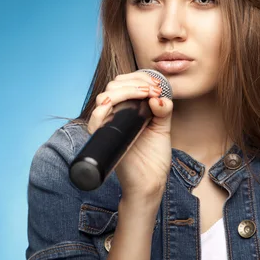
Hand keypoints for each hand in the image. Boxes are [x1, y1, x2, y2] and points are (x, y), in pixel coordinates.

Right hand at [87, 71, 172, 200]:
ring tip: (146, 95)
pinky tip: (119, 105)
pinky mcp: (103, 138)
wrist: (150, 182)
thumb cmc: (154, 157)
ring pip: (104, 97)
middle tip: (153, 91)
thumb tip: (158, 97)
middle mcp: (115, 114)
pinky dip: (103, 109)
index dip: (140, 78)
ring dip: (125, 90)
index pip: (125, 83)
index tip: (157, 85)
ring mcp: (107, 125)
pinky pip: (95, 120)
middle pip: (114, 86)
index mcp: (127, 109)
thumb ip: (164, 109)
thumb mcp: (163, 127)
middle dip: (135, 82)